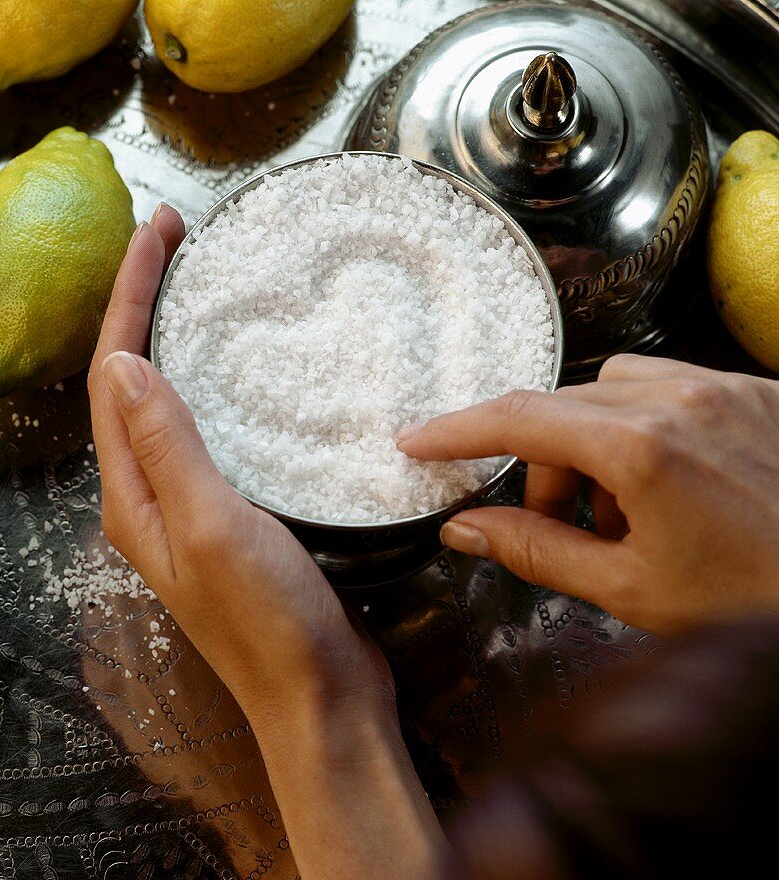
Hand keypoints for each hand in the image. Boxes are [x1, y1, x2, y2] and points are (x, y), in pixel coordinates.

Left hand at [88, 206, 387, 721]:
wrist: (318, 699)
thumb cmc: (267, 621)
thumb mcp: (211, 525)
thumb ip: (166, 446)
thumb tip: (122, 360)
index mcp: (130, 494)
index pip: (114, 372)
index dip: (131, 293)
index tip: (159, 226)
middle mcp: (146, 495)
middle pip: (132, 379)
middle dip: (145, 302)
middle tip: (177, 235)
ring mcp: (187, 506)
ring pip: (170, 401)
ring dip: (177, 336)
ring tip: (201, 279)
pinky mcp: (230, 514)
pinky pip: (210, 429)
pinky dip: (216, 382)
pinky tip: (244, 367)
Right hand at [399, 355, 778, 634]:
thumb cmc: (754, 603)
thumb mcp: (630, 589)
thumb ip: (535, 551)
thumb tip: (464, 529)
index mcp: (641, 448)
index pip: (517, 418)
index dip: (455, 429)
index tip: (415, 442)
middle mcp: (682, 399)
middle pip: (564, 407)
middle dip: (542, 464)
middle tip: (557, 526)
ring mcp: (728, 389)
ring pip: (614, 387)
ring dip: (594, 440)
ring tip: (626, 510)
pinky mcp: (763, 393)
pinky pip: (674, 384)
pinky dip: (647, 424)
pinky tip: (674, 485)